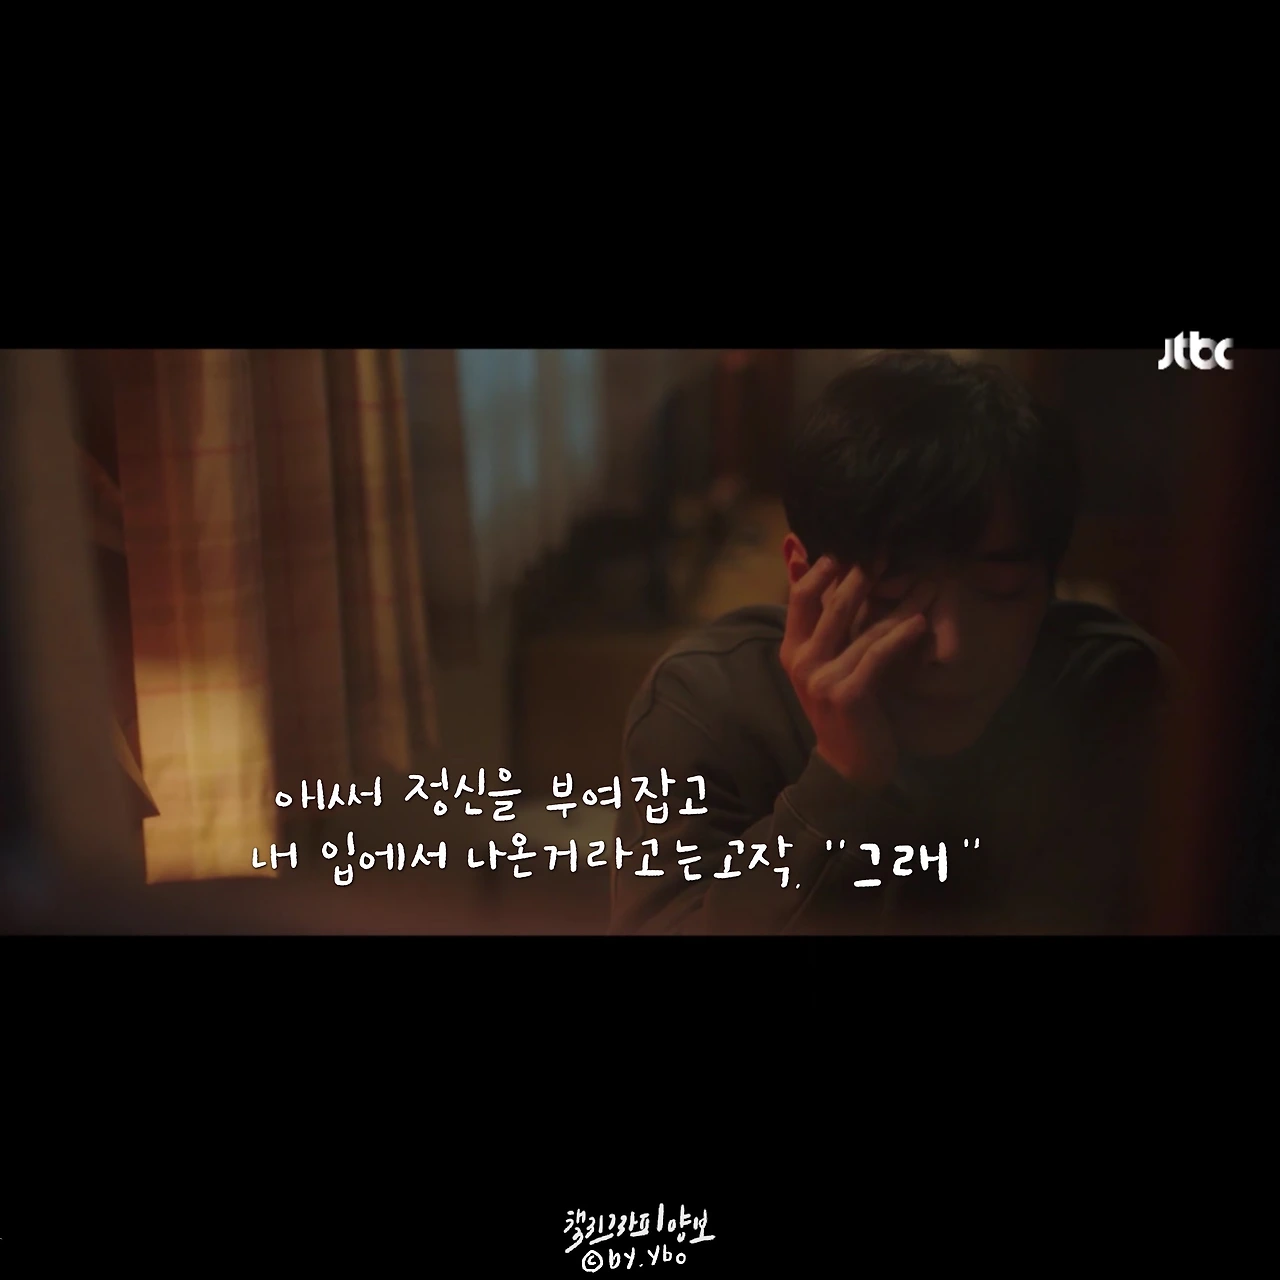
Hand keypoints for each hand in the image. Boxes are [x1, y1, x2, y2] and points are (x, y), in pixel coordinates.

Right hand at [780, 557, 933, 789]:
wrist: (847, 764)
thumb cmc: (842, 707)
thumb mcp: (825, 663)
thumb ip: (822, 622)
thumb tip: (813, 568)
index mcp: (792, 648)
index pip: (802, 594)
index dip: (827, 566)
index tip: (858, 543)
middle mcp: (802, 661)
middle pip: (832, 604)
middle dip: (864, 573)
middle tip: (893, 549)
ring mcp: (822, 679)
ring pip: (863, 628)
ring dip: (898, 603)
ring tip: (926, 582)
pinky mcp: (848, 694)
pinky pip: (877, 656)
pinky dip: (900, 637)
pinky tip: (920, 622)